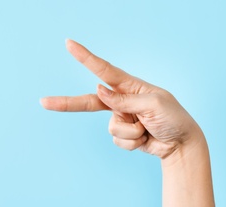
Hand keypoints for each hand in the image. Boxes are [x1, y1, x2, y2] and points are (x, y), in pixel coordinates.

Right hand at [41, 39, 202, 159]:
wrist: (181, 144)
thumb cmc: (173, 118)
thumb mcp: (153, 104)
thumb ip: (125, 99)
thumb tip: (98, 91)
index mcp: (131, 87)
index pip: (105, 71)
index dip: (86, 58)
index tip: (69, 44)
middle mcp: (123, 101)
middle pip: (90, 101)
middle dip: (68, 103)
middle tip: (43, 102)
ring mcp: (122, 118)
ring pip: (112, 127)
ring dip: (132, 132)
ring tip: (148, 128)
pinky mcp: (124, 135)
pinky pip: (118, 140)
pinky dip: (133, 142)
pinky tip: (146, 138)